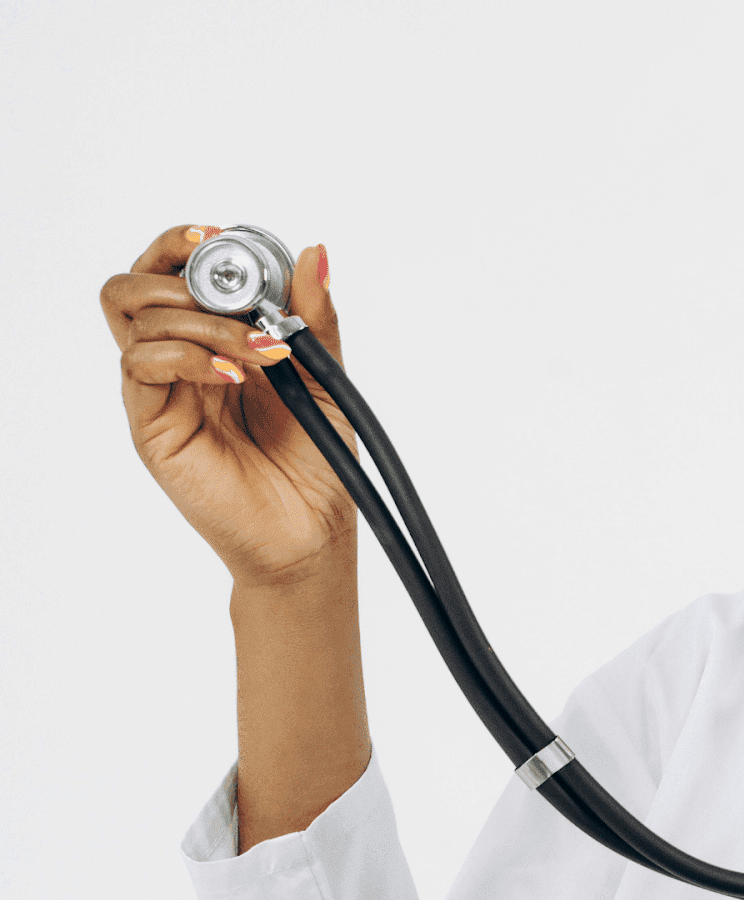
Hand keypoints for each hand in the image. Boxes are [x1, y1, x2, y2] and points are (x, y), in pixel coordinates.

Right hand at [102, 225, 354, 587]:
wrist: (312, 531)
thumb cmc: (317, 458)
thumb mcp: (324, 374)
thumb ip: (314, 317)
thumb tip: (315, 252)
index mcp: (213, 339)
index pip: (169, 270)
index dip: (183, 243)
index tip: (221, 236)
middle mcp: (178, 360)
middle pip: (132, 284)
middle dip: (179, 268)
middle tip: (240, 299)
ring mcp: (161, 392)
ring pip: (134, 316)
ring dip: (203, 319)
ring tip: (259, 351)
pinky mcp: (152, 426)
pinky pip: (140, 366)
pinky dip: (187, 355)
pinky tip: (233, 376)